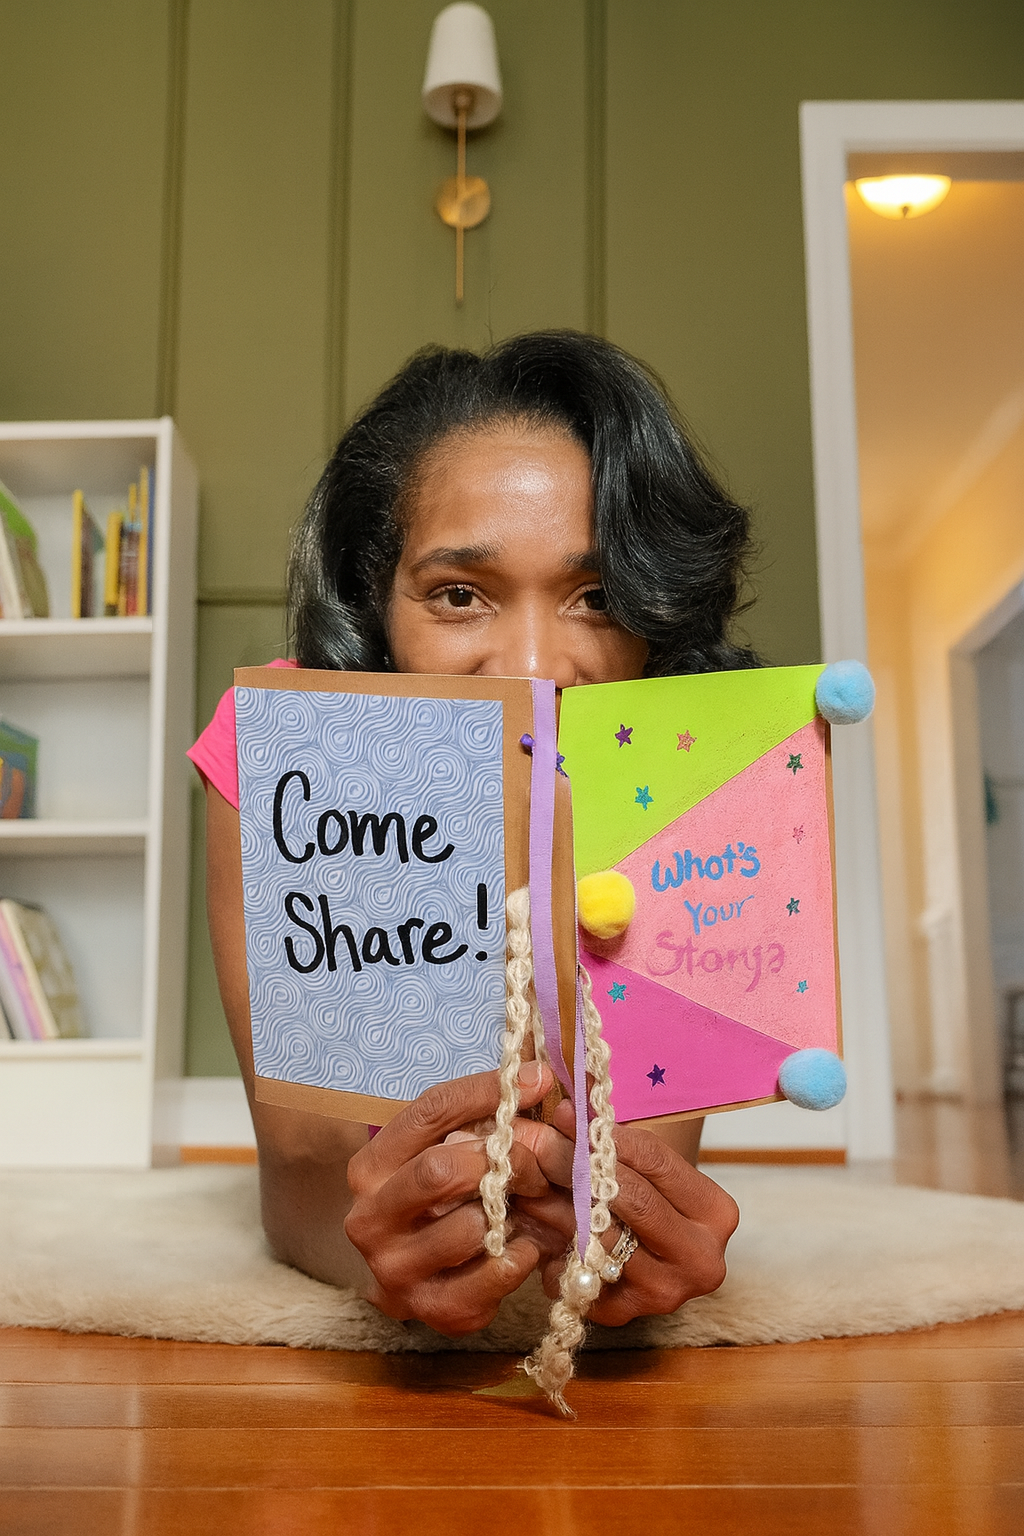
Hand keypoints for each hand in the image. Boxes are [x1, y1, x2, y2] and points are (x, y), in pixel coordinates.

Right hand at [344, 1061, 564, 1335]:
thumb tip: (539, 1075)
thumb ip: (482, 1115)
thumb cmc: (439, 1201)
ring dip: (512, 1212)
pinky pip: (494, 1275)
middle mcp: (369, 1218)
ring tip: (526, 1206)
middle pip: (441, 1170)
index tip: (538, 1079)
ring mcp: (395, 1269)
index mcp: (370, 1167)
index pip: (430, 1111)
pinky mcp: (432, 1310)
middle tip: (540, 1155)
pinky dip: (521, 1256)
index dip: (487, 1090)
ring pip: (471, 1226)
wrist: (414, 1279)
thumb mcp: (444, 1150)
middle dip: (502, 1158)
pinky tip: (522, 1245)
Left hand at [513, 1100, 738, 1325]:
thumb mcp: (644, 1158)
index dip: (605, 1134)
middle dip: (574, 1166)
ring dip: (553, 1204)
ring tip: (523, 1174)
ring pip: (598, 1239)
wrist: (651, 1248)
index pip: (655, 1161)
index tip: (564, 1109)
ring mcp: (666, 1294)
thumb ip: (613, 1128)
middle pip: (630, 1202)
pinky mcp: (626, 1316)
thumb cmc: (646, 1191)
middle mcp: (702, 1259)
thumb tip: (570, 1082)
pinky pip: (576, 1277)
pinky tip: (534, 1222)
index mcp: (716, 1211)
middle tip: (534, 1139)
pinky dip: (551, 1250)